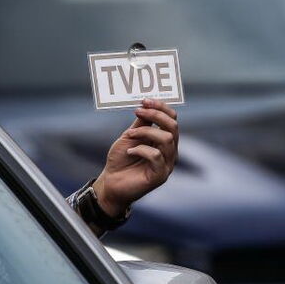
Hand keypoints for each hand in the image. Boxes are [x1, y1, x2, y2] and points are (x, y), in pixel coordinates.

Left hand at [92, 98, 177, 216]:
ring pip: (167, 139)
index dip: (161, 107)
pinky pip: (156, 156)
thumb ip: (141, 124)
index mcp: (164, 140)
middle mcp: (169, 151)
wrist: (110, 183)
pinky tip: (130, 152)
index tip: (144, 101)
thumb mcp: (130, 137)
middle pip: (173, 127)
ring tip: (129, 135)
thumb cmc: (120, 160)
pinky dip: (141, 150)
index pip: (172, 119)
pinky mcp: (160, 176)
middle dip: (156, 115)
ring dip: (145, 132)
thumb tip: (146, 106)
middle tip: (138, 111)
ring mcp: (167, 164)